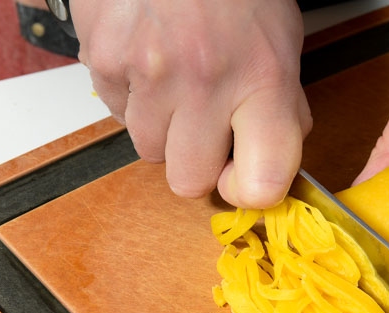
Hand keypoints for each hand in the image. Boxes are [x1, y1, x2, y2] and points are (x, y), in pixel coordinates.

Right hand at [71, 0, 311, 207]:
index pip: (261, 183)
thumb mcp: (283, 44)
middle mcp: (206, 81)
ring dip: (163, 129)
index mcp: (263, 80)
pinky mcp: (105, 58)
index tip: (245, 177)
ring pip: (149, 151)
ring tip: (177, 81)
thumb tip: (269, 163)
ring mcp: (150, 71)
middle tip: (206, 126)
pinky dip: (133, 97)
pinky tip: (150, 60)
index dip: (251, 192)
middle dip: (197, 163)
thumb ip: (281, 108)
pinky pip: (116, 113)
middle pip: (188, 183)